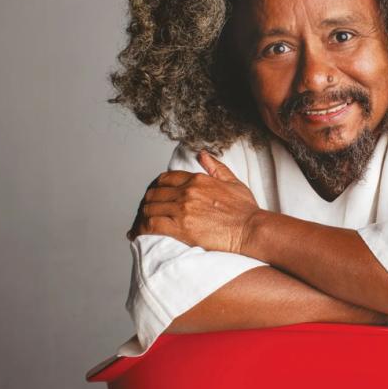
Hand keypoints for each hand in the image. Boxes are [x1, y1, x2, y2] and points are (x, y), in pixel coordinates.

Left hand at [126, 151, 260, 253]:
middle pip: (153, 194)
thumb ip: (215, 167)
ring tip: (137, 226)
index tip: (152, 197)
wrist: (251, 229)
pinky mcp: (181, 227)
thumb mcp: (232, 181)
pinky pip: (151, 225)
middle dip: (144, 203)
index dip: (154, 188)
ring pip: (149, 209)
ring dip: (140, 217)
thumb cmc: (246, 210)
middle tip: (142, 213)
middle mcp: (187, 191)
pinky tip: (136, 234)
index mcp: (197, 179)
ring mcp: (183, 209)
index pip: (165, 179)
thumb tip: (202, 154)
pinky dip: (140, 229)